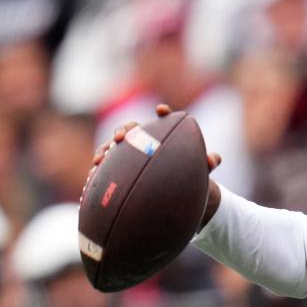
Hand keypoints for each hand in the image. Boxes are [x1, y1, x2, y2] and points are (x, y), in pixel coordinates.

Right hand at [88, 105, 223, 227]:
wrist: (179, 195)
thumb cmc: (192, 178)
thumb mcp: (202, 172)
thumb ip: (208, 163)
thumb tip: (213, 159)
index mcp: (166, 138)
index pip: (165, 122)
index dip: (164, 114)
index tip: (162, 110)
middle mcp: (145, 142)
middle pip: (132, 130)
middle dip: (124, 130)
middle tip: (120, 138)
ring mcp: (130, 155)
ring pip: (114, 148)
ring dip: (105, 150)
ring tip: (100, 159)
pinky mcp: (120, 170)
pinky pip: (107, 168)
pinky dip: (99, 170)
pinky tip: (92, 177)